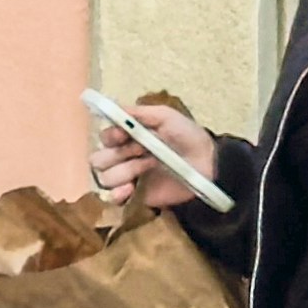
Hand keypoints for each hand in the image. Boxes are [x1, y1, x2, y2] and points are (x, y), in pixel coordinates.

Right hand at [87, 92, 218, 211]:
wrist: (208, 164)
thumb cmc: (188, 137)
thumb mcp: (165, 116)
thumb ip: (138, 113)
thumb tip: (112, 109)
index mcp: (128, 137)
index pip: (104, 138)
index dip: (111, 137)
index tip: (124, 135)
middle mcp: (124, 157)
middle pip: (98, 159)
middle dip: (117, 155)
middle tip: (141, 151)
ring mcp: (129, 178)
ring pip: (104, 177)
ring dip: (125, 171)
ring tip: (149, 167)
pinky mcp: (136, 196)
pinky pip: (113, 198)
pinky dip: (117, 193)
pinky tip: (130, 188)